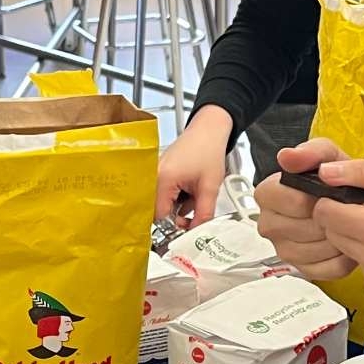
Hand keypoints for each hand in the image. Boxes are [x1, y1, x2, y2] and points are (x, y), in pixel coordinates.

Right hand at [157, 107, 232, 226]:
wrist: (209, 130)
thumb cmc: (208, 149)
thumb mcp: (210, 187)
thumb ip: (203, 214)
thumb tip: (196, 233)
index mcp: (162, 179)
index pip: (159, 216)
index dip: (173, 227)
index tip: (186, 232)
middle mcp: (153, 176)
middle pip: (158, 211)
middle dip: (178, 216)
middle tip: (195, 212)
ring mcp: (155, 174)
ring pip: (163, 204)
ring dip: (180, 206)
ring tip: (195, 193)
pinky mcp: (160, 173)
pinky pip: (165, 194)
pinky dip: (178, 196)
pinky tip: (189, 188)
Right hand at [254, 139, 357, 280]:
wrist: (353, 198)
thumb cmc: (335, 178)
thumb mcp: (326, 154)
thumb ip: (310, 152)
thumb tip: (288, 157)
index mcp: (267, 194)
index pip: (290, 202)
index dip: (314, 198)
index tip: (326, 192)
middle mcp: (270, 224)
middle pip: (302, 228)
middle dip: (327, 218)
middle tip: (341, 208)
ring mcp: (285, 249)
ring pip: (315, 250)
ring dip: (337, 237)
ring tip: (346, 222)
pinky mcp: (304, 269)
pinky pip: (327, 268)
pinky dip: (344, 257)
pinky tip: (347, 239)